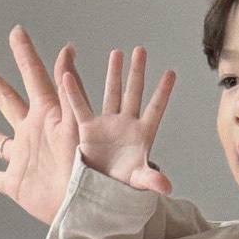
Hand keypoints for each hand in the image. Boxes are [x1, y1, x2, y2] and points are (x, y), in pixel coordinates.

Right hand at [0, 26, 84, 223]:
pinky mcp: (16, 184)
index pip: (36, 78)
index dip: (27, 56)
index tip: (19, 32)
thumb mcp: (80, 126)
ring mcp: (24, 159)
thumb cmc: (90, 173)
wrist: (89, 211)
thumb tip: (67, 52)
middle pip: (8, 101)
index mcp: (50, 118)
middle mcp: (34, 134)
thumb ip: (71, 92)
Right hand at [63, 46, 174, 193]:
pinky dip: (73, 93)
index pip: (155, 109)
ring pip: (112, 93)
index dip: (163, 92)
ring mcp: (108, 124)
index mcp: (143, 134)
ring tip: (117, 52)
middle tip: (141, 50)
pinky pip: (80, 106)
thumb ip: (152, 180)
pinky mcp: (89, 128)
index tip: (171, 73)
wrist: (103, 189)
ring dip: (114, 74)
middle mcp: (127, 124)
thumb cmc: (125, 184)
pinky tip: (67, 76)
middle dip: (137, 72)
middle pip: (134, 93)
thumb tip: (166, 186)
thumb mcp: (139, 180)